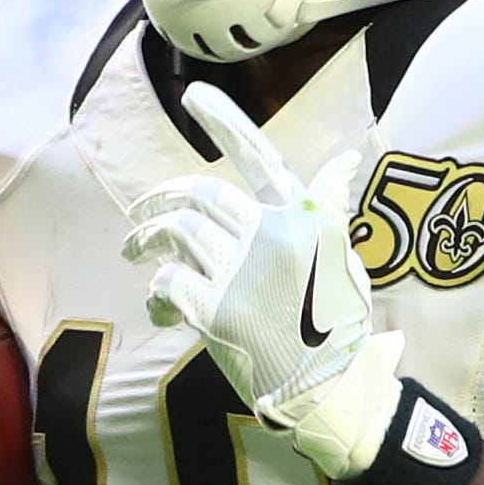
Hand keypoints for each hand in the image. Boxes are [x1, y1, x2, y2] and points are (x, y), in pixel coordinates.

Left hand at [121, 84, 403, 478]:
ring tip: (135, 255)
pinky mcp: (215, 311)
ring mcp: (242, 273)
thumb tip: (348, 154)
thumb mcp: (344, 257)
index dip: (226, 121)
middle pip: (200, 195)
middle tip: (141, 220)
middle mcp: (272, 236)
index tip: (195, 95)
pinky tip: (162, 310)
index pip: (260, 157)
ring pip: (174, 233)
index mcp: (303, 219)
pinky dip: (156, 293)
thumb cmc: (338, 325)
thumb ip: (331, 204)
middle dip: (160, 202)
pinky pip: (166, 283)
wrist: (330, 389)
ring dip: (145, 242)